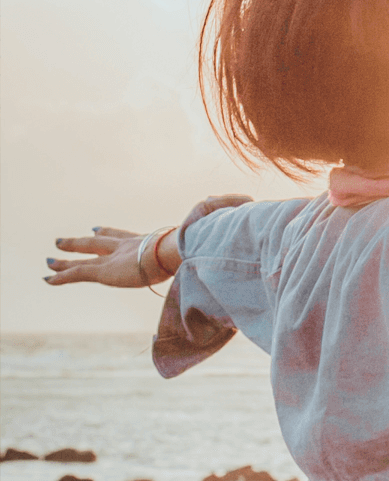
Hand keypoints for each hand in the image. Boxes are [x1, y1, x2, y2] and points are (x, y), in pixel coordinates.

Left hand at [45, 194, 252, 287]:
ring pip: (86, 256)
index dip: (112, 234)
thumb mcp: (220, 225)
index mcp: (151, 241)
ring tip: (48, 260)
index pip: (128, 237)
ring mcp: (118, 258)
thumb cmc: (207, 239)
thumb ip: (228, 212)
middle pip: (103, 242)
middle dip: (86, 241)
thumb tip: (248, 202)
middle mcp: (131, 246)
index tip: (98, 229)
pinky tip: (47, 278)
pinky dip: (63, 276)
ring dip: (67, 257)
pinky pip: (79, 274)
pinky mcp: (109, 270)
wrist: (190, 247)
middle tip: (69, 240)